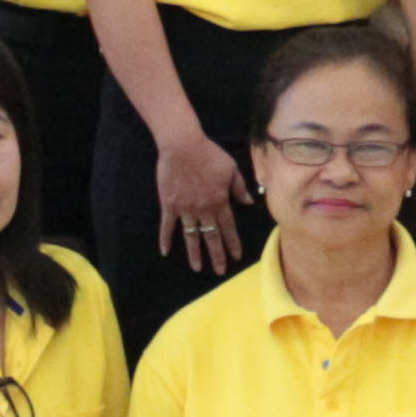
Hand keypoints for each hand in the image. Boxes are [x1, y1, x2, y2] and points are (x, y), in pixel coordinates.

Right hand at [158, 128, 248, 271]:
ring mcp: (184, 208)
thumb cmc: (209, 154)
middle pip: (211, 236)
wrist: (183, 145)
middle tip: (220, 271)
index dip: (233, 243)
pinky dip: (165, 239)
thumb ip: (239, 188)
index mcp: (220, 201)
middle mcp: (203, 209)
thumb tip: (250, 203)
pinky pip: (167, 226)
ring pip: (191, 236)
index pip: (228, 227)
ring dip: (194, 253)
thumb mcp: (231, 169)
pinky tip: (165, 252)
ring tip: (198, 268)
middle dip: (217, 255)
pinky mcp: (169, 204)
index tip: (237, 256)